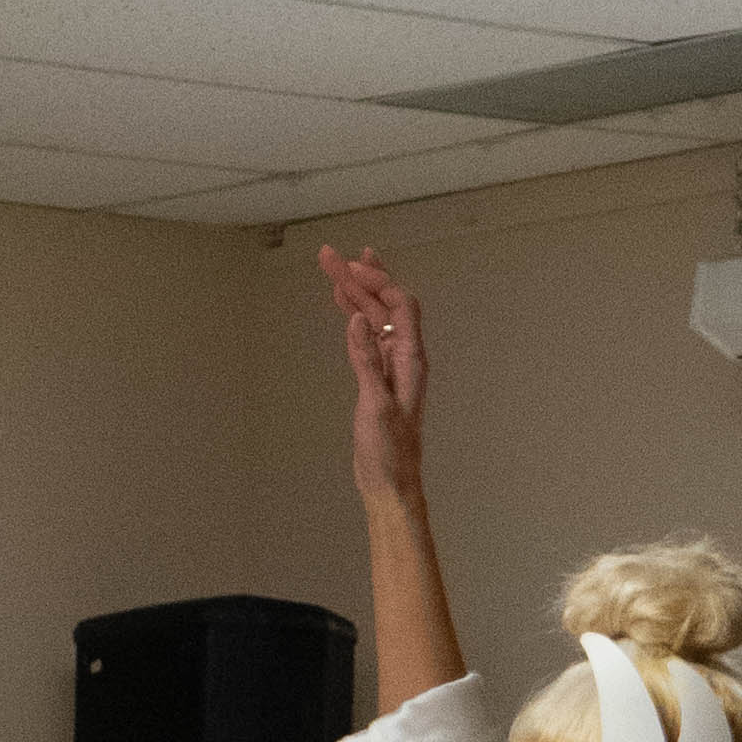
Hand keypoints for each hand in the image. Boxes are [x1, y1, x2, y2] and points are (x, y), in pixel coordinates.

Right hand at [318, 243, 425, 511]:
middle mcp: (404, 358)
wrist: (390, 485)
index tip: (351, 267)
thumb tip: (359, 319)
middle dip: (360, 279)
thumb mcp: (375, 404)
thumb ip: (367, 360)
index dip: (378, 282)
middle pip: (385, 306)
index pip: (400, 305)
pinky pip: (368, 338)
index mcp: (411, 360)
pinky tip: (344, 307)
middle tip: (330, 256)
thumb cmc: (389, 453)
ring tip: (332, 270)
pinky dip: (355, 319)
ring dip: (355, 295)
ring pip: (375, 320)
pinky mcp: (378, 380)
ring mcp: (391, 367)